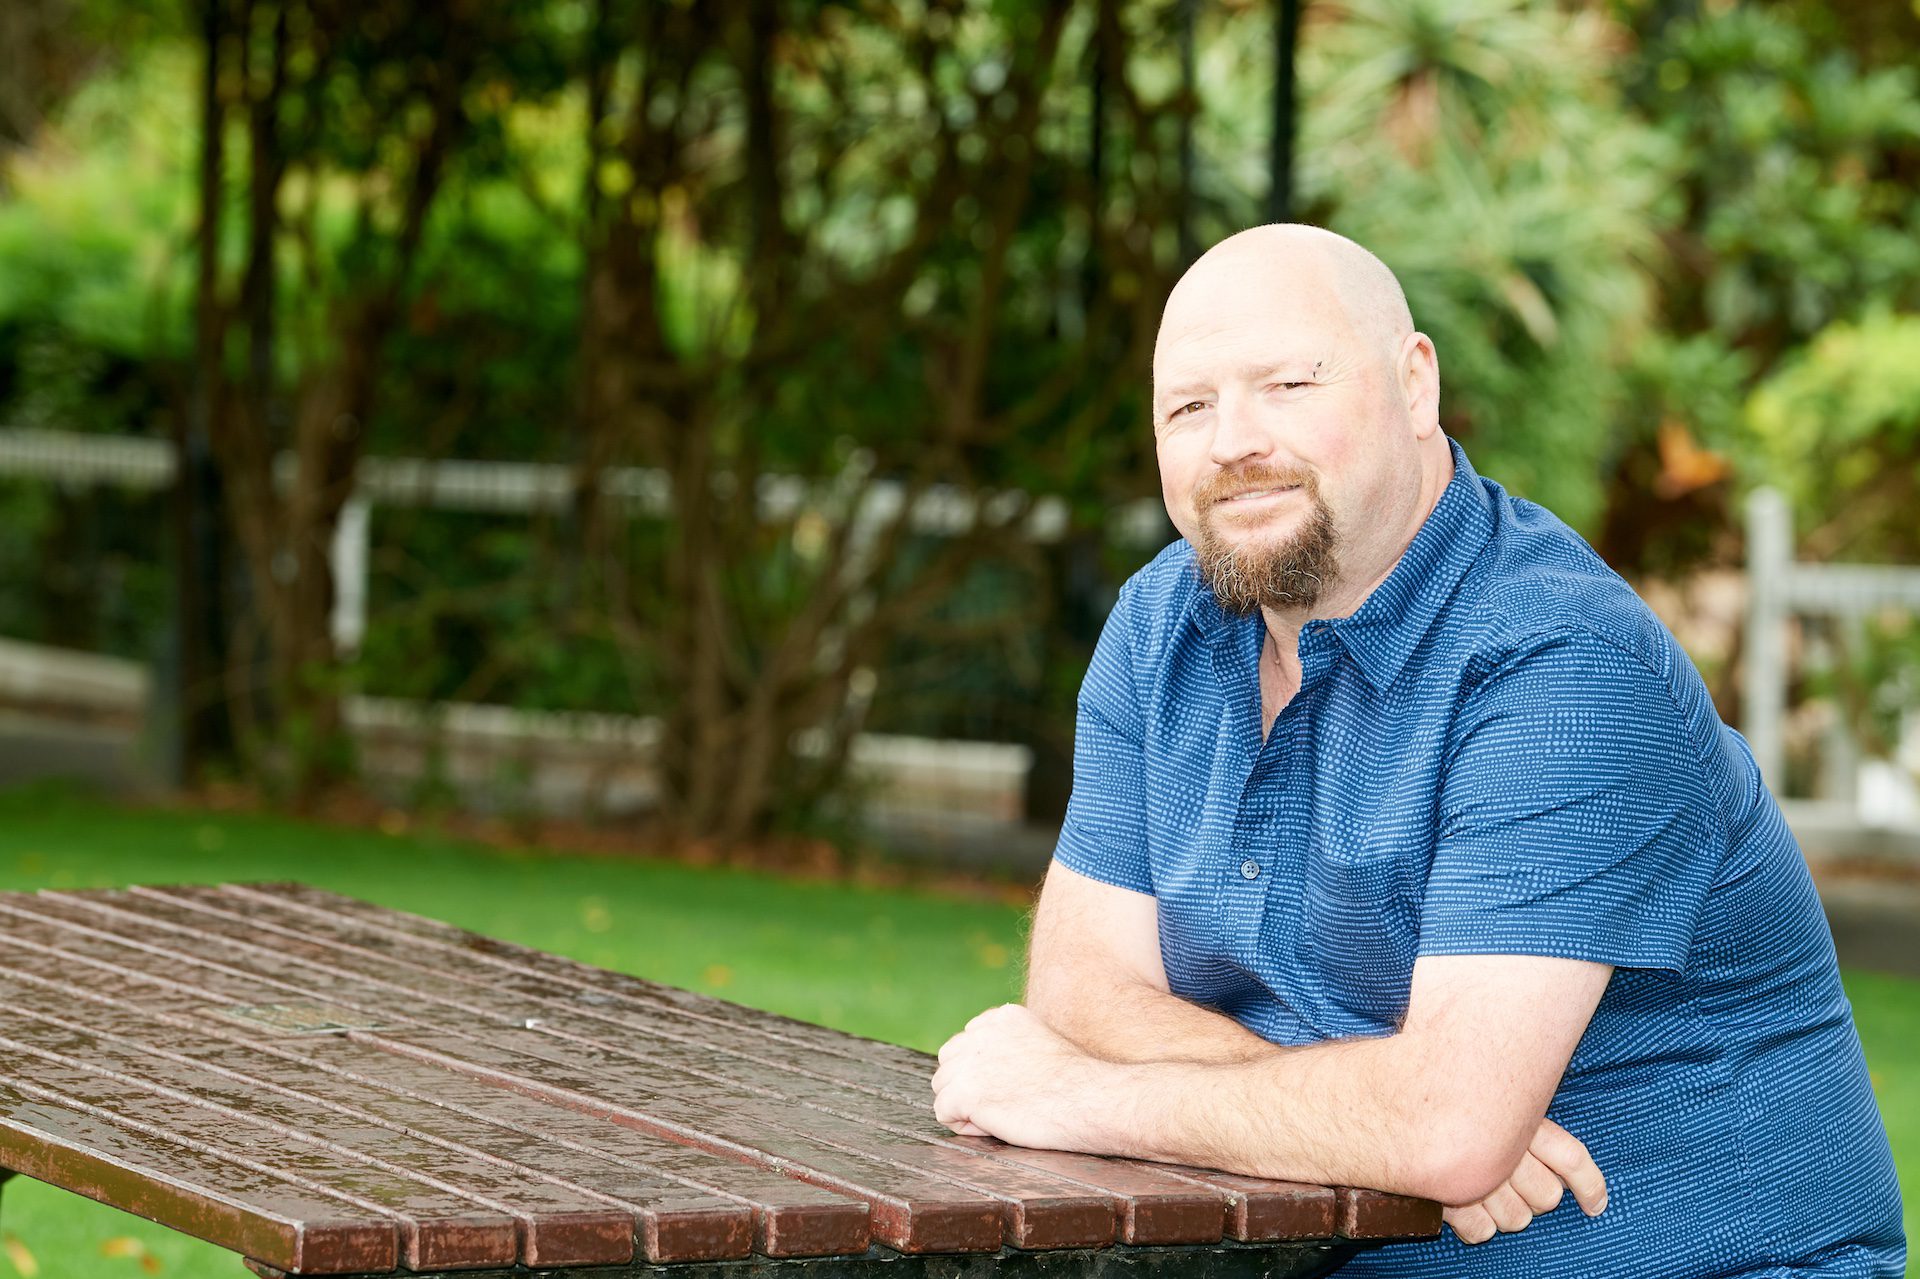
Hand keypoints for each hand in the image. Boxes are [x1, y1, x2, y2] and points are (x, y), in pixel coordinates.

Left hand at [930, 1003, 1118, 1151]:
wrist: (1093, 1100)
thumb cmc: (1077, 1085)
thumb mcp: (1042, 1046)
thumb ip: (1011, 1047)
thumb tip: (984, 1071)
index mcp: (1003, 1016)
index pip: (967, 1042)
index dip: (983, 1072)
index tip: (1013, 1086)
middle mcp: (983, 1031)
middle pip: (949, 1062)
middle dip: (967, 1086)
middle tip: (1004, 1104)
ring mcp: (973, 1059)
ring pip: (942, 1087)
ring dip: (965, 1106)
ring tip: (1002, 1115)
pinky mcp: (968, 1090)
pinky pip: (944, 1112)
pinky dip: (964, 1126)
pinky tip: (995, 1126)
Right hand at [1444, 1118, 1607, 1244]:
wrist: (1382, 1112)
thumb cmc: (1443, 1107)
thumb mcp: (1489, 1104)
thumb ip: (1521, 1123)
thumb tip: (1562, 1171)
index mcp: (1520, 1121)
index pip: (1571, 1157)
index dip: (1590, 1184)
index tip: (1596, 1206)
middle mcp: (1506, 1150)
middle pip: (1548, 1197)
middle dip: (1533, 1197)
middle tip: (1509, 1182)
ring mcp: (1482, 1178)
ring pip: (1518, 1220)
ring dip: (1501, 1211)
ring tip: (1479, 1189)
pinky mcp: (1456, 1203)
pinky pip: (1483, 1232)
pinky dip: (1473, 1223)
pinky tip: (1461, 1202)